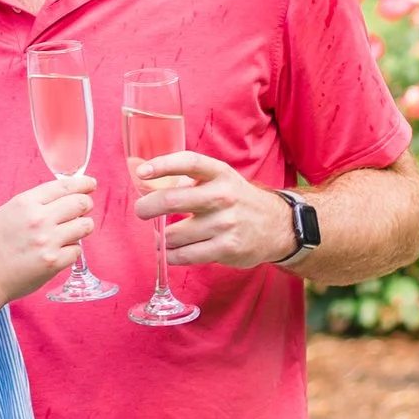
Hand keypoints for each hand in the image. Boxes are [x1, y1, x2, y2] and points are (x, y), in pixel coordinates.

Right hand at [0, 175, 98, 306]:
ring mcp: (48, 241)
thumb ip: (34, 202)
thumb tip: (62, 196)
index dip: (82, 184)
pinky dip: (72, 250)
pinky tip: (60, 251)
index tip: (90, 185)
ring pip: (85, 226)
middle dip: (86, 205)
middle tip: (83, 209)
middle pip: (80, 203)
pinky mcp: (54, 262)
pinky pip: (78, 250)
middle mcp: (39, 219)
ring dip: (82, 228)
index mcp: (26, 202)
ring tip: (72, 232)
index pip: (64, 186)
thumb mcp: (8, 211)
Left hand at [128, 149, 297, 268]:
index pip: (188, 162)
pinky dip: (171, 255)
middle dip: (147, 207)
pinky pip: (186, 255)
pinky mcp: (227, 248)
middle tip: (141, 211)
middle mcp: (223, 196)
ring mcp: (225, 224)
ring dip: (162, 238)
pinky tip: (171, 252)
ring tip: (163, 237)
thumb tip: (143, 176)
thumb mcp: (220, 180)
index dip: (162, 165)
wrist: (277, 226)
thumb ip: (187, 179)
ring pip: (174, 234)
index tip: (141, 172)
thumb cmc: (237, 200)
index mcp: (220, 173)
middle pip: (172, 200)